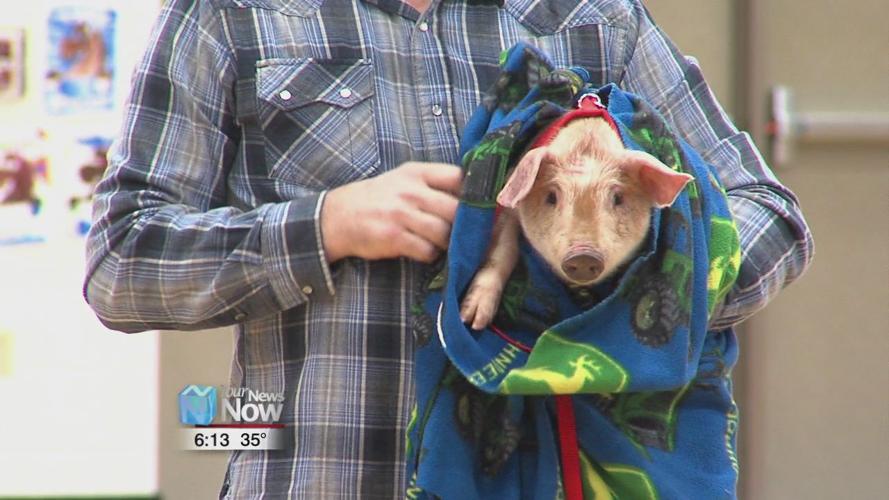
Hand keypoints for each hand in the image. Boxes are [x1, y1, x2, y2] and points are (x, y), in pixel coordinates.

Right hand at [320, 161, 462, 262]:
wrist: (339, 216)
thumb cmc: (379, 198)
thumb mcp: (404, 179)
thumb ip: (434, 183)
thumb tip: (474, 197)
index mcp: (417, 172)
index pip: (458, 177)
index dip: (474, 194)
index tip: (479, 206)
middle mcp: (410, 191)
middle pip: (456, 210)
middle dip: (463, 225)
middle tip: (463, 232)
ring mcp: (401, 214)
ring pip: (444, 233)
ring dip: (447, 243)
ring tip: (440, 242)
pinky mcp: (393, 238)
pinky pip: (427, 251)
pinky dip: (430, 255)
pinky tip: (423, 250)